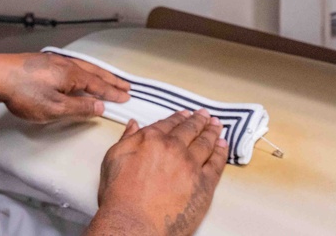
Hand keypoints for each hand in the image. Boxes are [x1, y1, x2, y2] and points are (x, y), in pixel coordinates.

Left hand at [0, 52, 130, 122]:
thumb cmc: (23, 93)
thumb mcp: (55, 108)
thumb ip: (79, 108)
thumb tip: (99, 106)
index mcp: (71, 74)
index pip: (98, 85)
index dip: (112, 93)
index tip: (125, 97)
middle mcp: (64, 63)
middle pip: (93, 72)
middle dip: (110, 80)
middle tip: (124, 85)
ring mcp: (51, 60)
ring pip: (81, 66)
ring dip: (96, 74)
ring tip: (106, 79)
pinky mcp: (40, 62)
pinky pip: (69, 65)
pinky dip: (81, 70)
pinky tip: (77, 74)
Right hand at [90, 110, 227, 235]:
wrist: (133, 221)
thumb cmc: (118, 194)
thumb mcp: (113, 158)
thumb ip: (126, 139)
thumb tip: (134, 125)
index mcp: (150, 138)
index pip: (168, 123)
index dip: (178, 117)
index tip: (186, 114)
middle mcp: (172, 147)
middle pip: (189, 130)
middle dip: (198, 120)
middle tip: (206, 115)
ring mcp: (190, 165)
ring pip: (205, 143)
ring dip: (212, 132)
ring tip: (217, 126)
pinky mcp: (204, 184)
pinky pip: (216, 164)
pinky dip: (221, 153)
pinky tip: (223, 146)